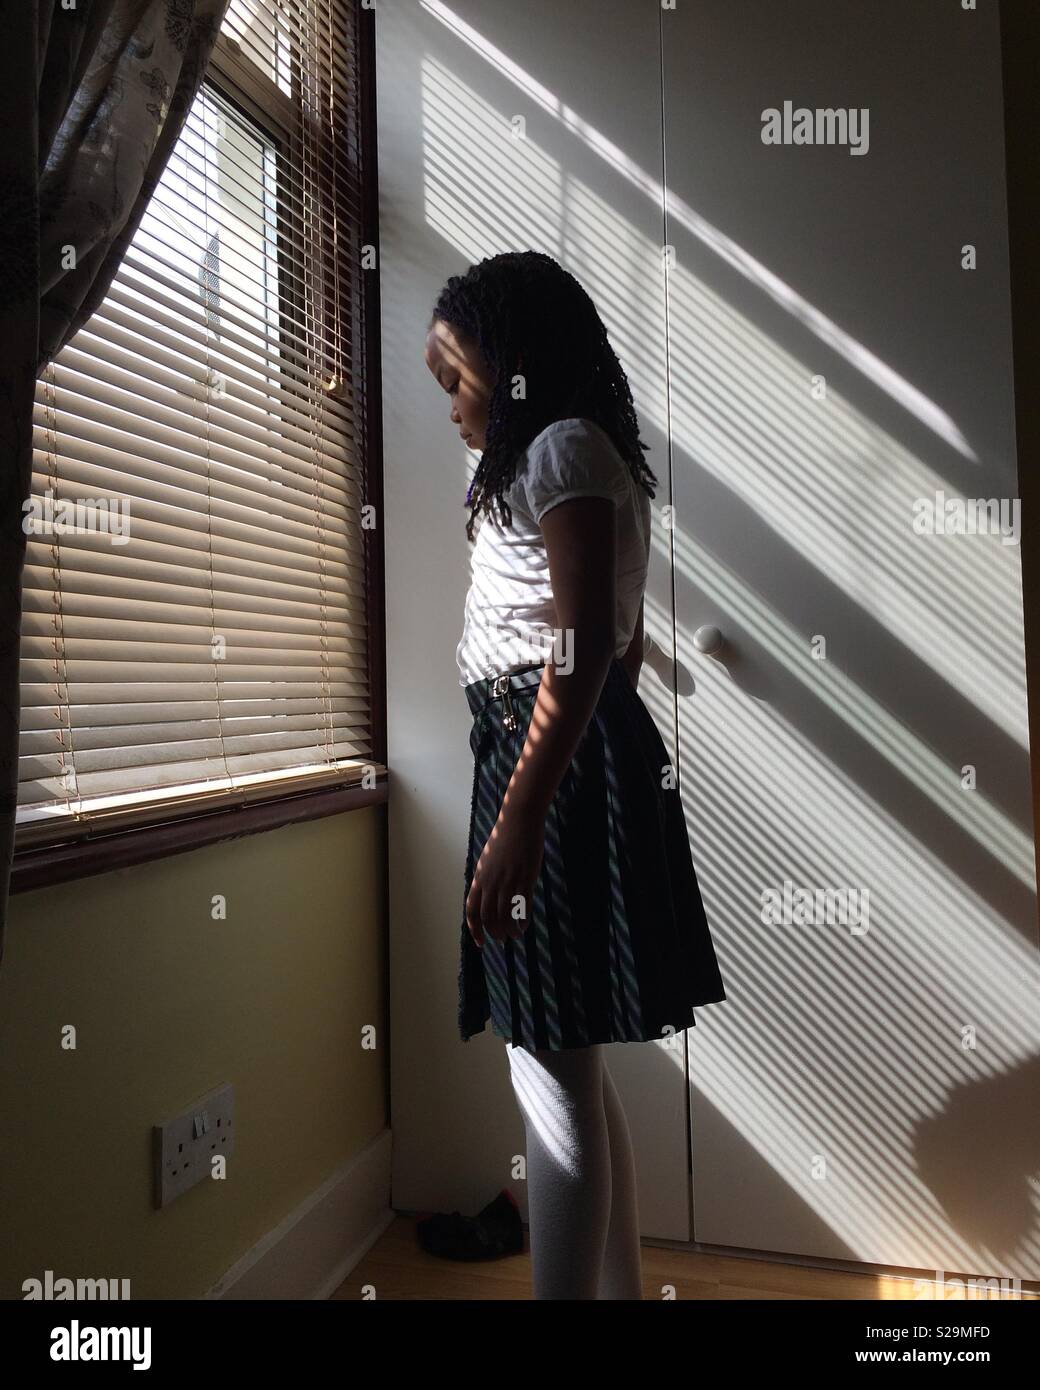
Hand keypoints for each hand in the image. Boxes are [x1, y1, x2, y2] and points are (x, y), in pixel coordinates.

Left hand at [466, 806, 544, 948]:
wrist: (518, 820)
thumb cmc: (505, 838)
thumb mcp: (489, 859)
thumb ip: (487, 878)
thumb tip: (487, 894)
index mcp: (479, 877)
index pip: (472, 910)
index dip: (475, 929)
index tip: (481, 942)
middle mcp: (491, 881)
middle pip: (488, 917)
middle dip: (494, 933)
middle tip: (502, 939)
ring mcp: (508, 880)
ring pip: (505, 915)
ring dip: (509, 930)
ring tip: (515, 935)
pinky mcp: (525, 877)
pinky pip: (522, 906)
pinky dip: (523, 920)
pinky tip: (525, 925)